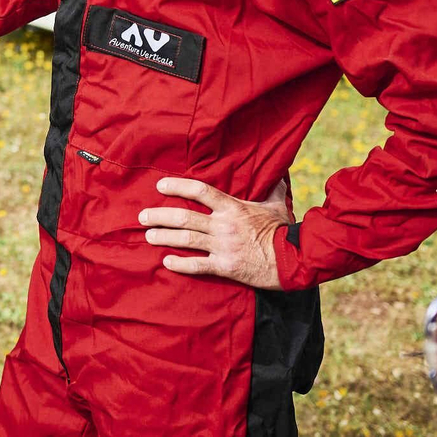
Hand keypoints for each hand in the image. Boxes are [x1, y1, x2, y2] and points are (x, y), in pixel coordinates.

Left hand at [139, 177, 289, 288]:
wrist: (294, 260)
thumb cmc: (284, 231)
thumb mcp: (277, 205)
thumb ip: (272, 187)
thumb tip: (278, 170)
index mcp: (232, 207)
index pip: (199, 190)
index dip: (177, 186)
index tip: (160, 186)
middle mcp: (223, 225)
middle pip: (183, 217)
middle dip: (159, 216)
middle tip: (142, 216)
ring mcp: (223, 246)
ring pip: (185, 239)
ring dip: (163, 237)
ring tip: (148, 235)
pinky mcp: (225, 266)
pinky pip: (197, 265)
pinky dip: (180, 264)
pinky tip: (166, 262)